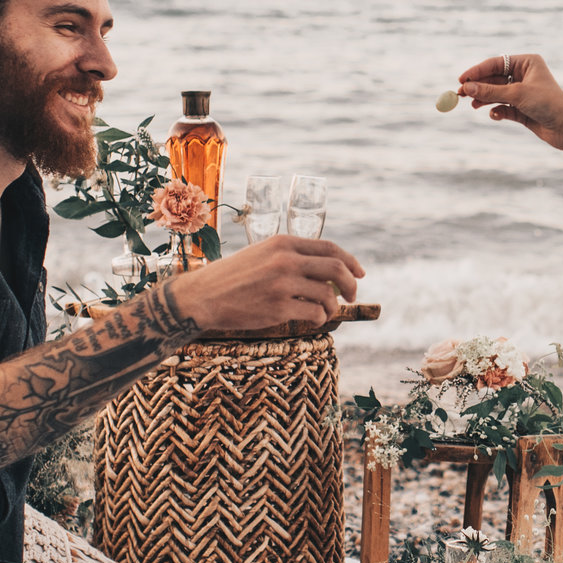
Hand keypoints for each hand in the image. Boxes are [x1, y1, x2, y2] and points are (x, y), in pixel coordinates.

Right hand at [146, 235, 364, 331]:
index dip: (351, 261)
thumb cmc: (232, 278)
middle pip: (337, 268)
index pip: (330, 247)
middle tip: (352, 295)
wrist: (202, 296)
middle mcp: (285, 260)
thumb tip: (327, 272)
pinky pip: (314, 312)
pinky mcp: (278, 307)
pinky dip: (319, 318)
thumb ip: (291, 258)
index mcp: (283, 243)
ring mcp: (283, 284)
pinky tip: (312, 319)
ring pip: (328, 294)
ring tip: (327, 312)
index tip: (360, 273)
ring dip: (334, 306)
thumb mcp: (262, 255)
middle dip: (352, 284)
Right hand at [454, 53, 562, 159]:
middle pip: (494, 78)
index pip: (496, 63)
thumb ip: (490, 91)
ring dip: (485, 99)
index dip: (477, 71)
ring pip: (497, 94)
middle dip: (479, 86)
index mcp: (527, 63)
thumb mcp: (517, 94)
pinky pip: (503, 107)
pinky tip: (496, 115)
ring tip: (474, 105)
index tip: (461, 79)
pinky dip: (497, 111)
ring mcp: (523, 93)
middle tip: (461, 94)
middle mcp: (525, 75)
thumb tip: (467, 87)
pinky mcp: (522, 109)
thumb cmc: (548, 103)